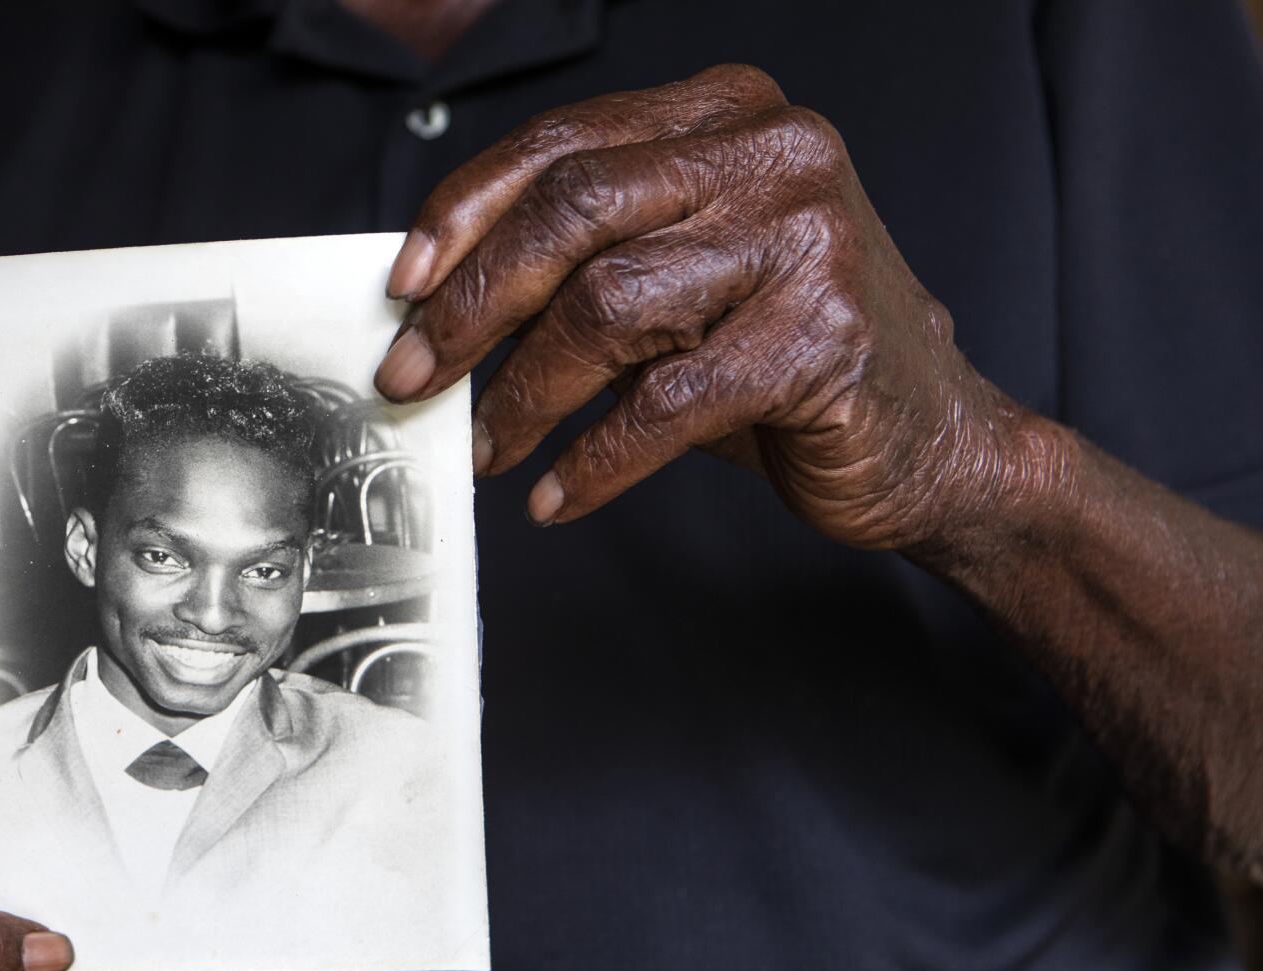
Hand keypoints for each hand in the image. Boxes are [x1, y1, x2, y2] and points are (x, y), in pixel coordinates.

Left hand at [376, 63, 1049, 547]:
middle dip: (470, 305)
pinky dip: (594, 460)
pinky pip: (665, 403)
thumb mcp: (681, 279)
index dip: (463, 213)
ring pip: (607, 305)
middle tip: (413, 376)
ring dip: (523, 393)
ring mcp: (806, 241)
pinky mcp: (821, 339)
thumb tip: (436, 301)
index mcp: (726, 116)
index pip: (561, 144)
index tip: (401, 286)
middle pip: (571, 211)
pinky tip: (557, 494)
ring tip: (487, 446)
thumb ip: (585, 258)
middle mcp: (772, 155)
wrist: (930, 440)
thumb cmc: (784, 359)